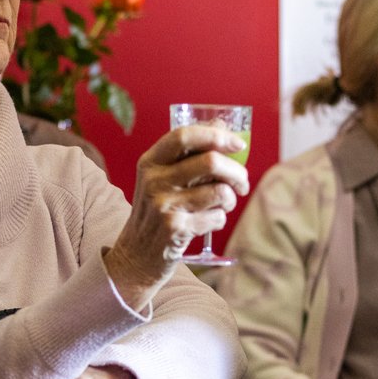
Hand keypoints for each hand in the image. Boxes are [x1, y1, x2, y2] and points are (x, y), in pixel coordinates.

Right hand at [104, 124, 248, 310]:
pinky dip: (220, 219)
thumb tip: (221, 124)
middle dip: (237, 172)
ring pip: (219, 191)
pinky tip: (208, 222)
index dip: (216, 135)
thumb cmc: (156, 210)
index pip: (185, 136)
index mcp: (150, 162)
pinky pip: (216, 217)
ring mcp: (164, 206)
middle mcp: (154, 181)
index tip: (237, 145)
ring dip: (231, 199)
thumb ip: (188, 153)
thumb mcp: (161, 178)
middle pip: (210, 162)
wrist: (135, 254)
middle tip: (242, 182)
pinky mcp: (176, 230)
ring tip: (224, 204)